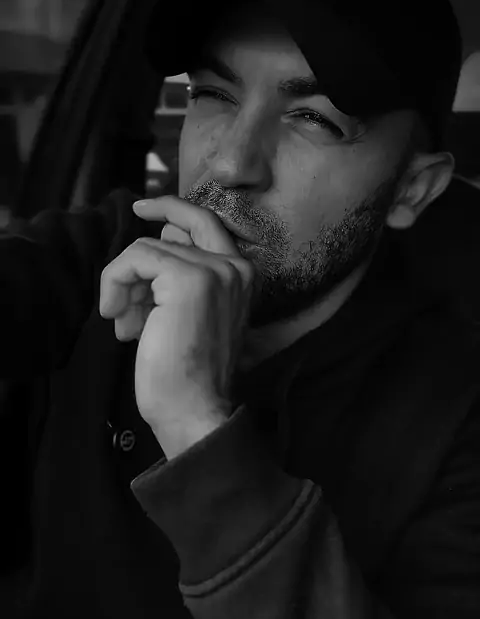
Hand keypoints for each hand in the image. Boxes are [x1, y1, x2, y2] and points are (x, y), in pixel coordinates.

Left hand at [99, 196, 254, 457]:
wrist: (193, 408)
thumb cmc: (186, 372)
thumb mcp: (187, 314)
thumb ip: (179, 276)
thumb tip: (157, 240)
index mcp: (242, 276)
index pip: (207, 225)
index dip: (175, 211)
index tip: (145, 210)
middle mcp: (236, 267)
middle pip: (182, 225)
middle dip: (155, 223)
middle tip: (132, 230)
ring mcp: (215, 270)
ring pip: (149, 248)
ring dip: (125, 283)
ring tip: (125, 322)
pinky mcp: (188, 279)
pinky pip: (135, 259)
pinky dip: (116, 283)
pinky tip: (117, 317)